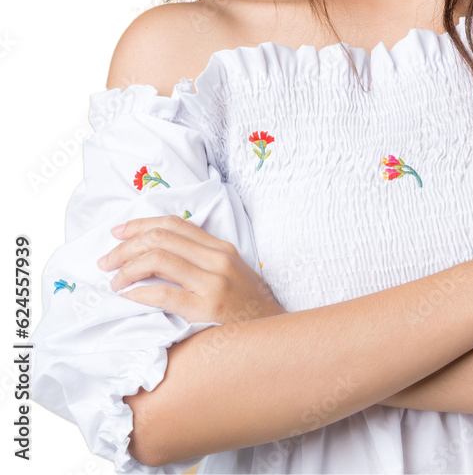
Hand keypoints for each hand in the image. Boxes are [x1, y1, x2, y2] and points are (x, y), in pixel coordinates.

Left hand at [96, 214, 286, 324]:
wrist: (277, 337)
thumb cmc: (250, 311)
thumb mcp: (231, 276)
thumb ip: (202, 262)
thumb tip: (159, 258)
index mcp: (221, 248)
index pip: (174, 224)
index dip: (141, 224)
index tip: (118, 232)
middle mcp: (218, 259)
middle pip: (162, 238)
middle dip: (126, 246)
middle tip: (105, 261)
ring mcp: (214, 282)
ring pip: (160, 260)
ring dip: (128, 268)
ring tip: (114, 282)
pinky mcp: (208, 309)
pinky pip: (165, 294)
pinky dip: (140, 292)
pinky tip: (128, 297)